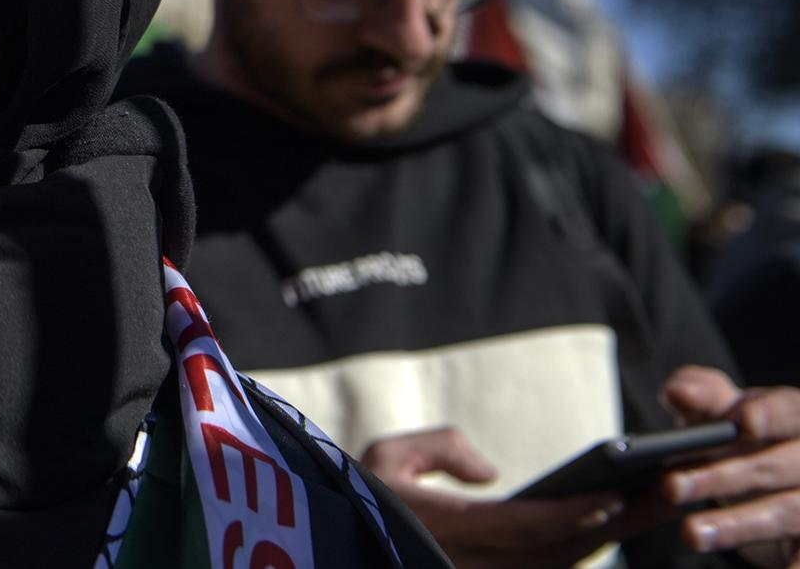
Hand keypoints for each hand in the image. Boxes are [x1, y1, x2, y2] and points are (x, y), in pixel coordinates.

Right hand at [360, 427, 628, 568]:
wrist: (339, 542)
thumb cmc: (360, 493)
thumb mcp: (385, 454)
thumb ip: (440, 446)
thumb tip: (491, 471)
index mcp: (444, 530)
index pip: (523, 528)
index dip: (572, 514)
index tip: (613, 495)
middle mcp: (469, 564)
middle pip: (559, 552)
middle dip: (614, 524)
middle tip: (664, 493)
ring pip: (559, 564)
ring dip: (609, 535)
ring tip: (652, 502)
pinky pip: (547, 567)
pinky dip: (583, 545)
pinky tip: (613, 522)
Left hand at [661, 366, 799, 566]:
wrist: (769, 487)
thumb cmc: (744, 441)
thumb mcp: (723, 412)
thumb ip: (701, 394)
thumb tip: (678, 391)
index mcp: (798, 415)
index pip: (790, 409)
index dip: (770, 414)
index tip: (744, 422)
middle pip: (775, 466)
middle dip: (722, 477)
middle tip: (671, 486)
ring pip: (785, 512)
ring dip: (737, 525)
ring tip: (690, 532)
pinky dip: (788, 565)